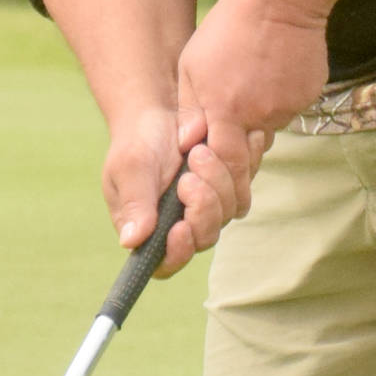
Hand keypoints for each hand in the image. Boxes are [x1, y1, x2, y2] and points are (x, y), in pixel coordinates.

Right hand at [101, 104, 242, 278]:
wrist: (159, 112)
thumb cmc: (136, 141)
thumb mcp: (131, 168)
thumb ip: (134, 202)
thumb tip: (131, 241)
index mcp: (148, 230)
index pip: (166, 263)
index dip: (178, 252)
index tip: (181, 226)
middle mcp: (179, 226)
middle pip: (204, 237)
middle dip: (202, 205)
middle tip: (189, 175)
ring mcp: (207, 210)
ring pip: (228, 213)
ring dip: (218, 182)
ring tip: (200, 151)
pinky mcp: (227, 191)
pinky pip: (244, 189)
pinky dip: (240, 168)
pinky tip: (229, 149)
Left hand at [175, 0, 327, 215]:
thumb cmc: (229, 26)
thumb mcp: (192, 64)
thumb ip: (189, 110)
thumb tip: (188, 145)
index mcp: (227, 111)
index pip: (226, 163)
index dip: (220, 170)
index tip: (212, 163)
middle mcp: (260, 116)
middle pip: (250, 149)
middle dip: (239, 143)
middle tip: (232, 111)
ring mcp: (288, 107)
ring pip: (269, 127)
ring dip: (258, 116)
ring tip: (251, 78)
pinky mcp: (307, 95)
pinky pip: (288, 108)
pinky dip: (278, 98)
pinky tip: (272, 70)